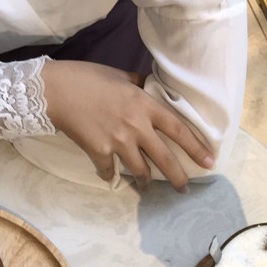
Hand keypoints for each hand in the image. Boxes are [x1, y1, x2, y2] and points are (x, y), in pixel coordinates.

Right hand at [41, 60, 213, 190]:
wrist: (56, 90)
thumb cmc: (88, 78)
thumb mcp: (120, 76)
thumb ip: (139, 86)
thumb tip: (152, 88)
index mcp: (144, 105)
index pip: (178, 129)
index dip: (196, 147)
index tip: (209, 161)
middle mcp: (136, 126)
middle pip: (164, 158)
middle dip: (178, 177)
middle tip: (184, 190)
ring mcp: (117, 141)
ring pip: (140, 170)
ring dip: (145, 182)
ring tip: (146, 187)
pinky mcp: (98, 152)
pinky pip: (108, 171)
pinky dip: (109, 176)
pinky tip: (109, 177)